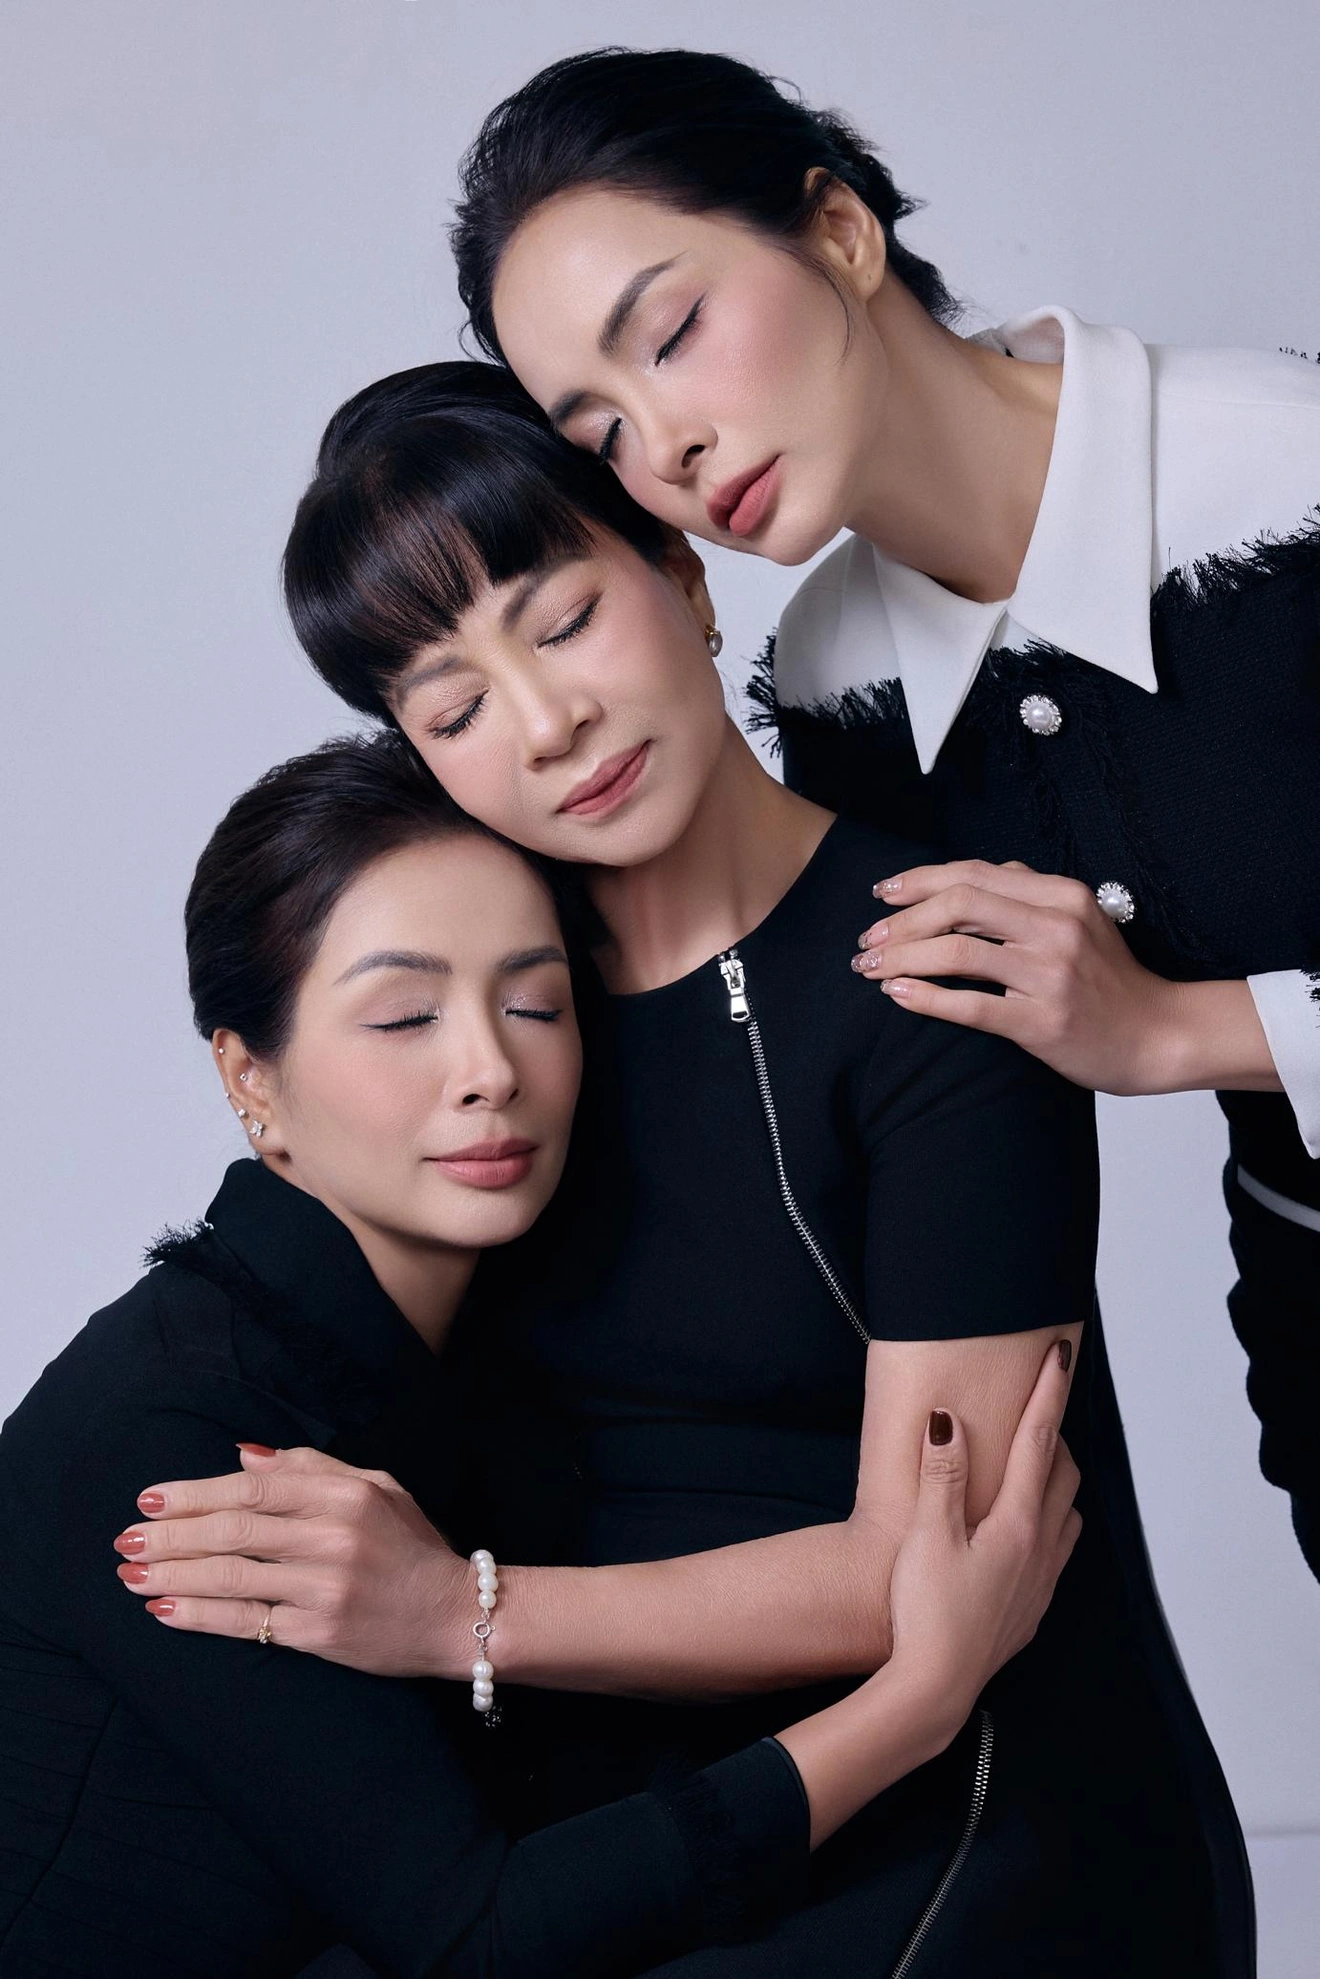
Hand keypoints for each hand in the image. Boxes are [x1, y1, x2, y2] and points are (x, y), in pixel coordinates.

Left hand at [114, 1446, 469, 1676]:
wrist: (456, 1616)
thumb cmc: (413, 1547)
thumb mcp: (378, 1488)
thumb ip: (313, 1467)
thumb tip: (245, 1457)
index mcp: (346, 1494)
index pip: (254, 1488)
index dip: (197, 1492)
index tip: (151, 1498)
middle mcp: (333, 1537)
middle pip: (234, 1530)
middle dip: (171, 1534)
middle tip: (126, 1538)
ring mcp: (325, 1587)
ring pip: (231, 1576)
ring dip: (172, 1574)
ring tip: (129, 1575)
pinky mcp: (320, 1633)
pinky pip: (247, 1622)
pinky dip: (199, 1614)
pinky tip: (164, 1609)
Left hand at [852, 858, 1179, 1094]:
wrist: (1157, 1035)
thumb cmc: (1110, 981)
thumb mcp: (1079, 920)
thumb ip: (1028, 893)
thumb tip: (972, 875)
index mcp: (1061, 895)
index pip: (974, 873)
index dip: (919, 880)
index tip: (883, 894)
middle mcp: (1056, 926)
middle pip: (958, 903)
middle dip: (901, 919)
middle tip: (868, 939)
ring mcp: (1050, 973)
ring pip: (956, 952)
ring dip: (901, 957)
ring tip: (870, 968)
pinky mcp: (1044, 1021)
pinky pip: (971, 1005)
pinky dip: (926, 998)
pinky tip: (897, 996)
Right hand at [885, 1339, 1080, 1728]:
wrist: (935, 1687)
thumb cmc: (927, 1612)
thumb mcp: (926, 1535)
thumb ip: (940, 1474)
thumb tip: (949, 1420)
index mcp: (1016, 1523)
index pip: (1038, 1441)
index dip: (1050, 1393)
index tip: (1061, 1356)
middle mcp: (1039, 1549)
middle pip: (1063, 1473)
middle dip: (1053, 1434)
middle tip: (1033, 1408)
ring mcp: (1039, 1582)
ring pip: (1066, 1515)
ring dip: (1054, 1482)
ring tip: (1028, 1468)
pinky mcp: (1031, 1611)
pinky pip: (1057, 1553)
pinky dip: (1049, 1525)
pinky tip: (1023, 1535)